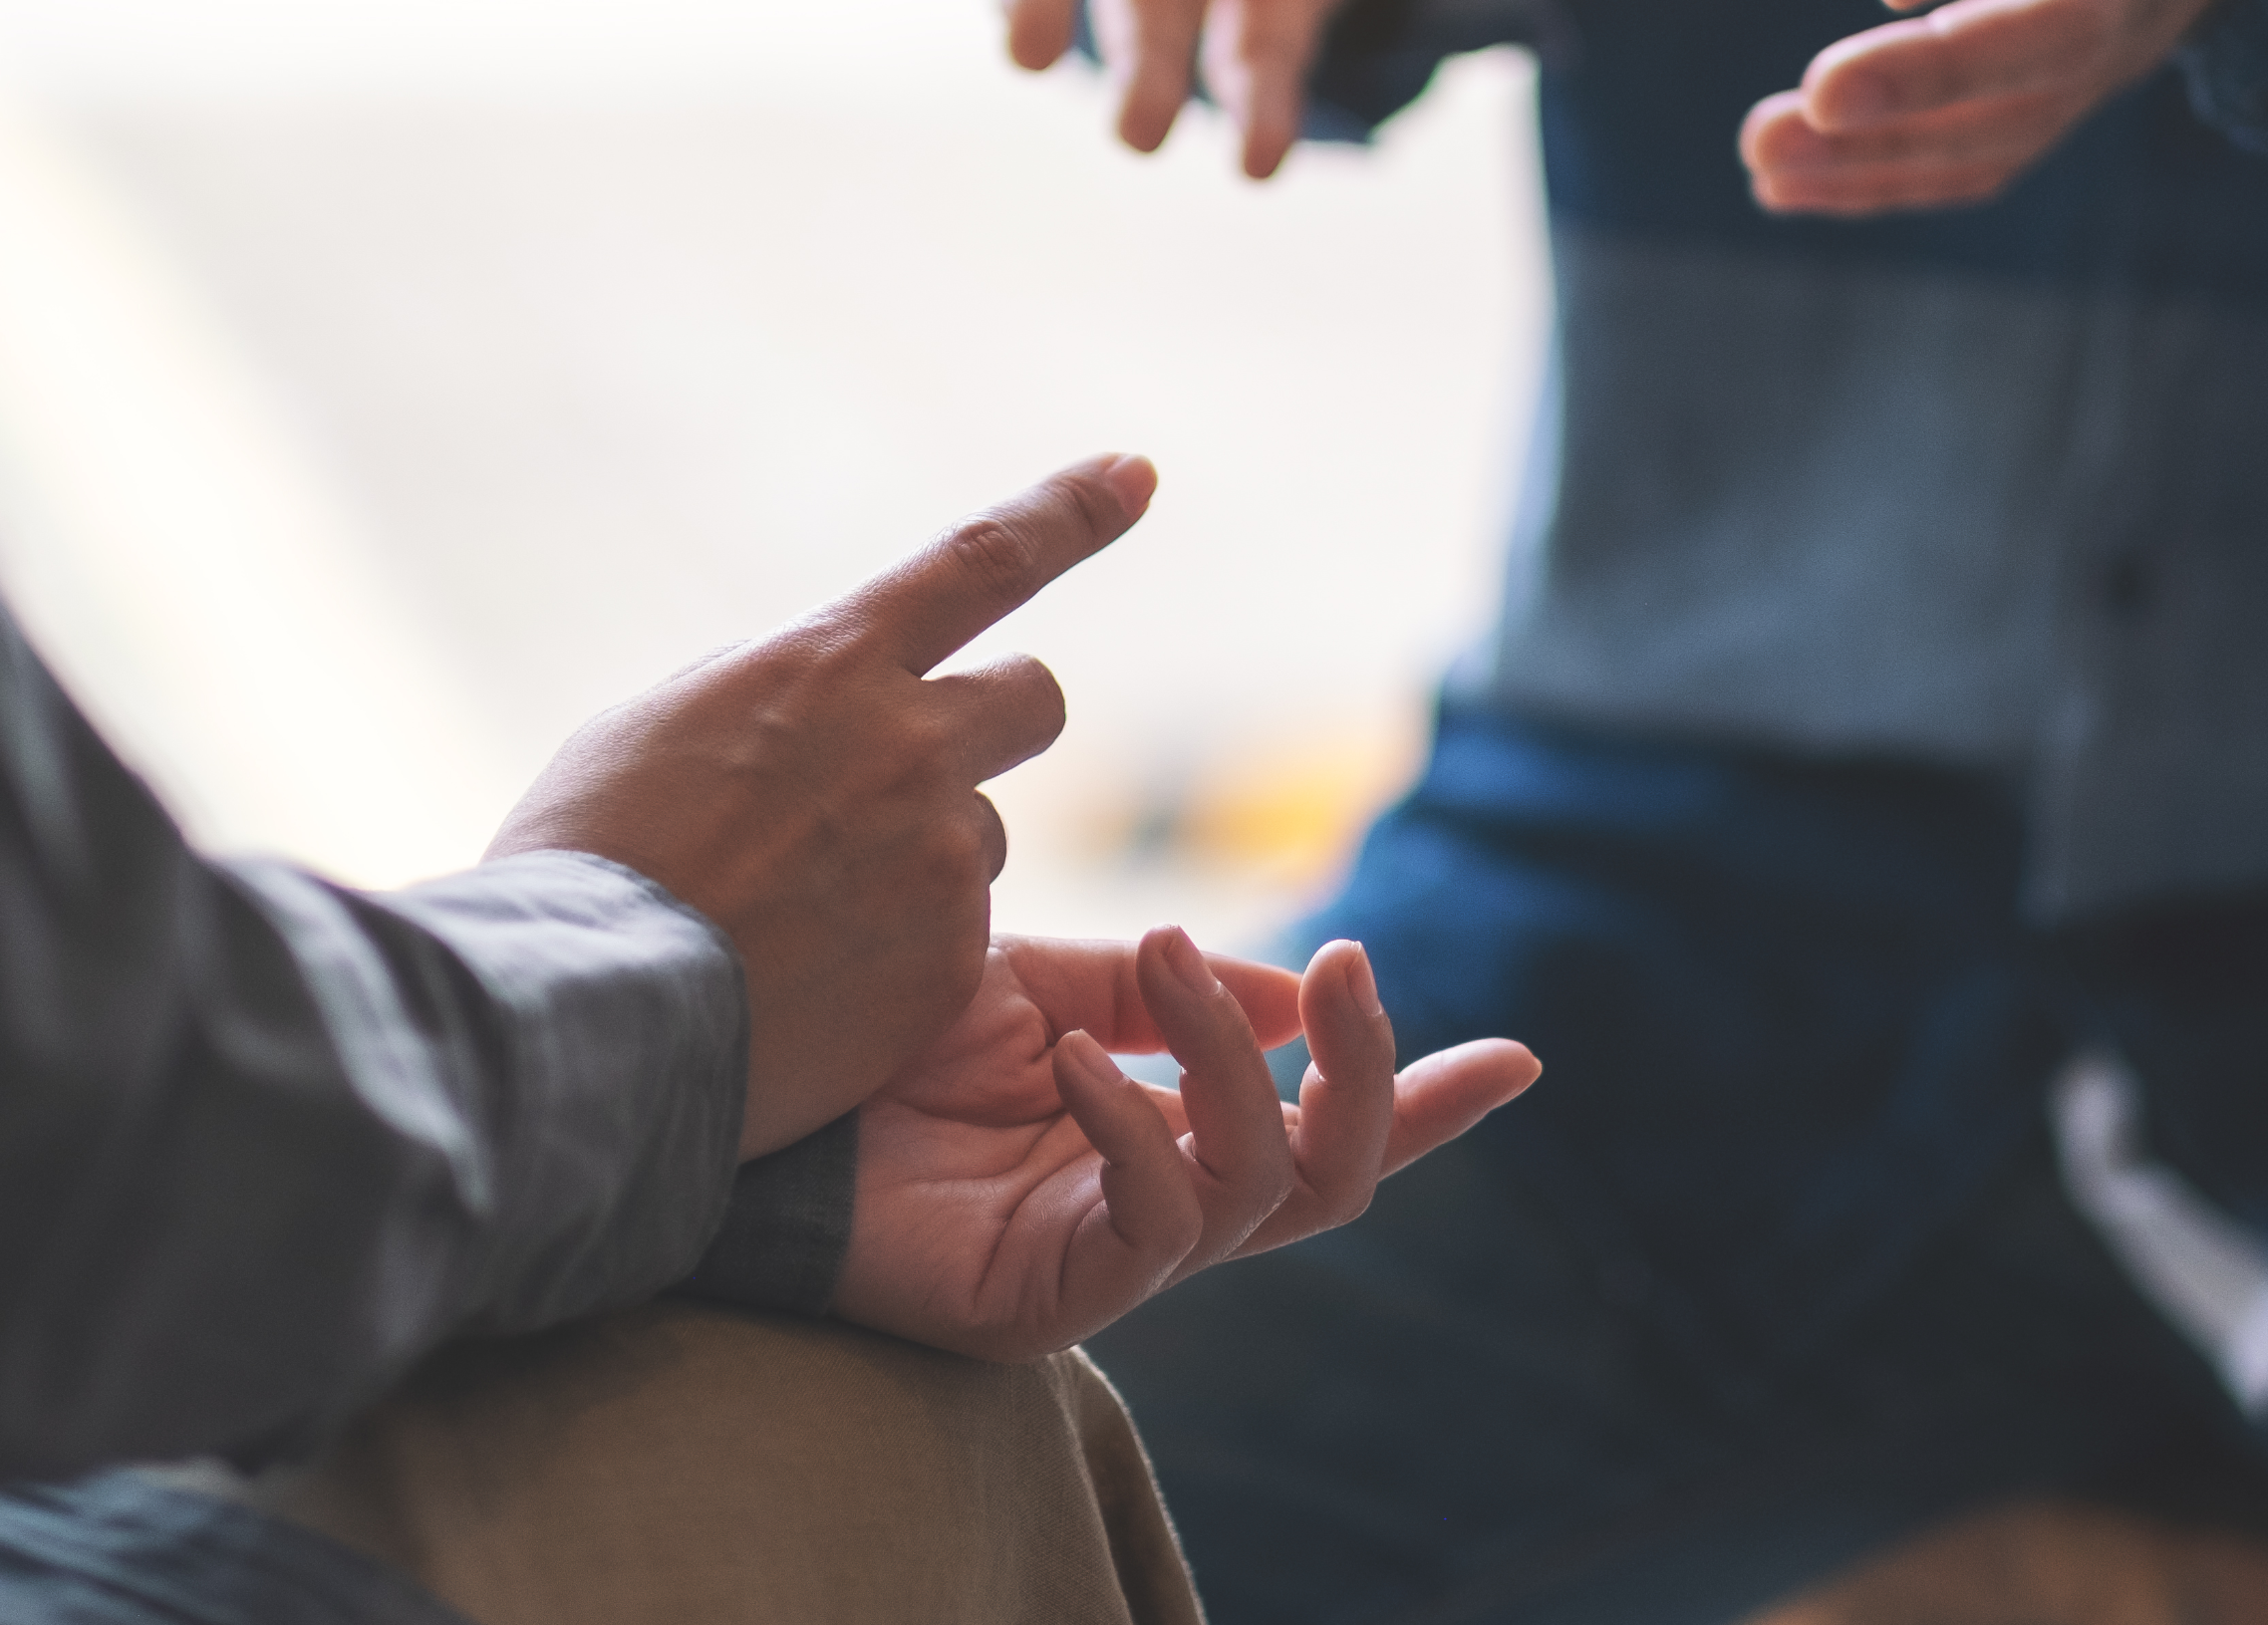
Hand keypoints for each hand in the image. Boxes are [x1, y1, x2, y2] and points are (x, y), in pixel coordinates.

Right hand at [489, 456, 1157, 1157]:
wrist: (583, 1016)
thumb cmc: (587, 864)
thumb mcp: (664, 725)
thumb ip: (777, 696)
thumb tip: (831, 698)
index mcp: (829, 663)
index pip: (986, 559)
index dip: (1072, 510)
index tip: (1136, 473)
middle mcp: (909, 747)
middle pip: (1033, 699)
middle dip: (1000, 719)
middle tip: (932, 765)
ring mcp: (938, 859)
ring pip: (977, 837)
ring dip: (919, 861)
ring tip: (803, 914)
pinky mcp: (949, 964)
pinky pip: (956, 938)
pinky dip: (897, 957)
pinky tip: (814, 986)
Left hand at [833, 926, 1539, 1361]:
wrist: (746, 1091)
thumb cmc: (882, 1043)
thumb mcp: (1046, 980)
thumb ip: (1169, 992)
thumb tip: (1290, 988)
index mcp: (1164, 1139)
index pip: (1321, 1132)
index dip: (1424, 1103)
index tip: (1522, 1058)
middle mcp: (1154, 1211)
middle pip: (1329, 1180)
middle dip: (1362, 1071)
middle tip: (1343, 966)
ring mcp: (1107, 1266)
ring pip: (1257, 1188)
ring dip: (1230, 1061)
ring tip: (1168, 961)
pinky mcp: (1050, 1305)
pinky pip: (1151, 1228)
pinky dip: (1137, 1126)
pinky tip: (1076, 1061)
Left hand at [1743, 0, 2267, 213]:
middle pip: (2056, 40)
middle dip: (1933, 78)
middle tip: (1811, 101)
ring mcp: (2140, 20)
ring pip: (2019, 117)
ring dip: (1889, 150)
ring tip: (1763, 159)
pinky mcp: (2098, 58)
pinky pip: (2001, 139)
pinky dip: (1902, 172)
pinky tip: (1795, 181)